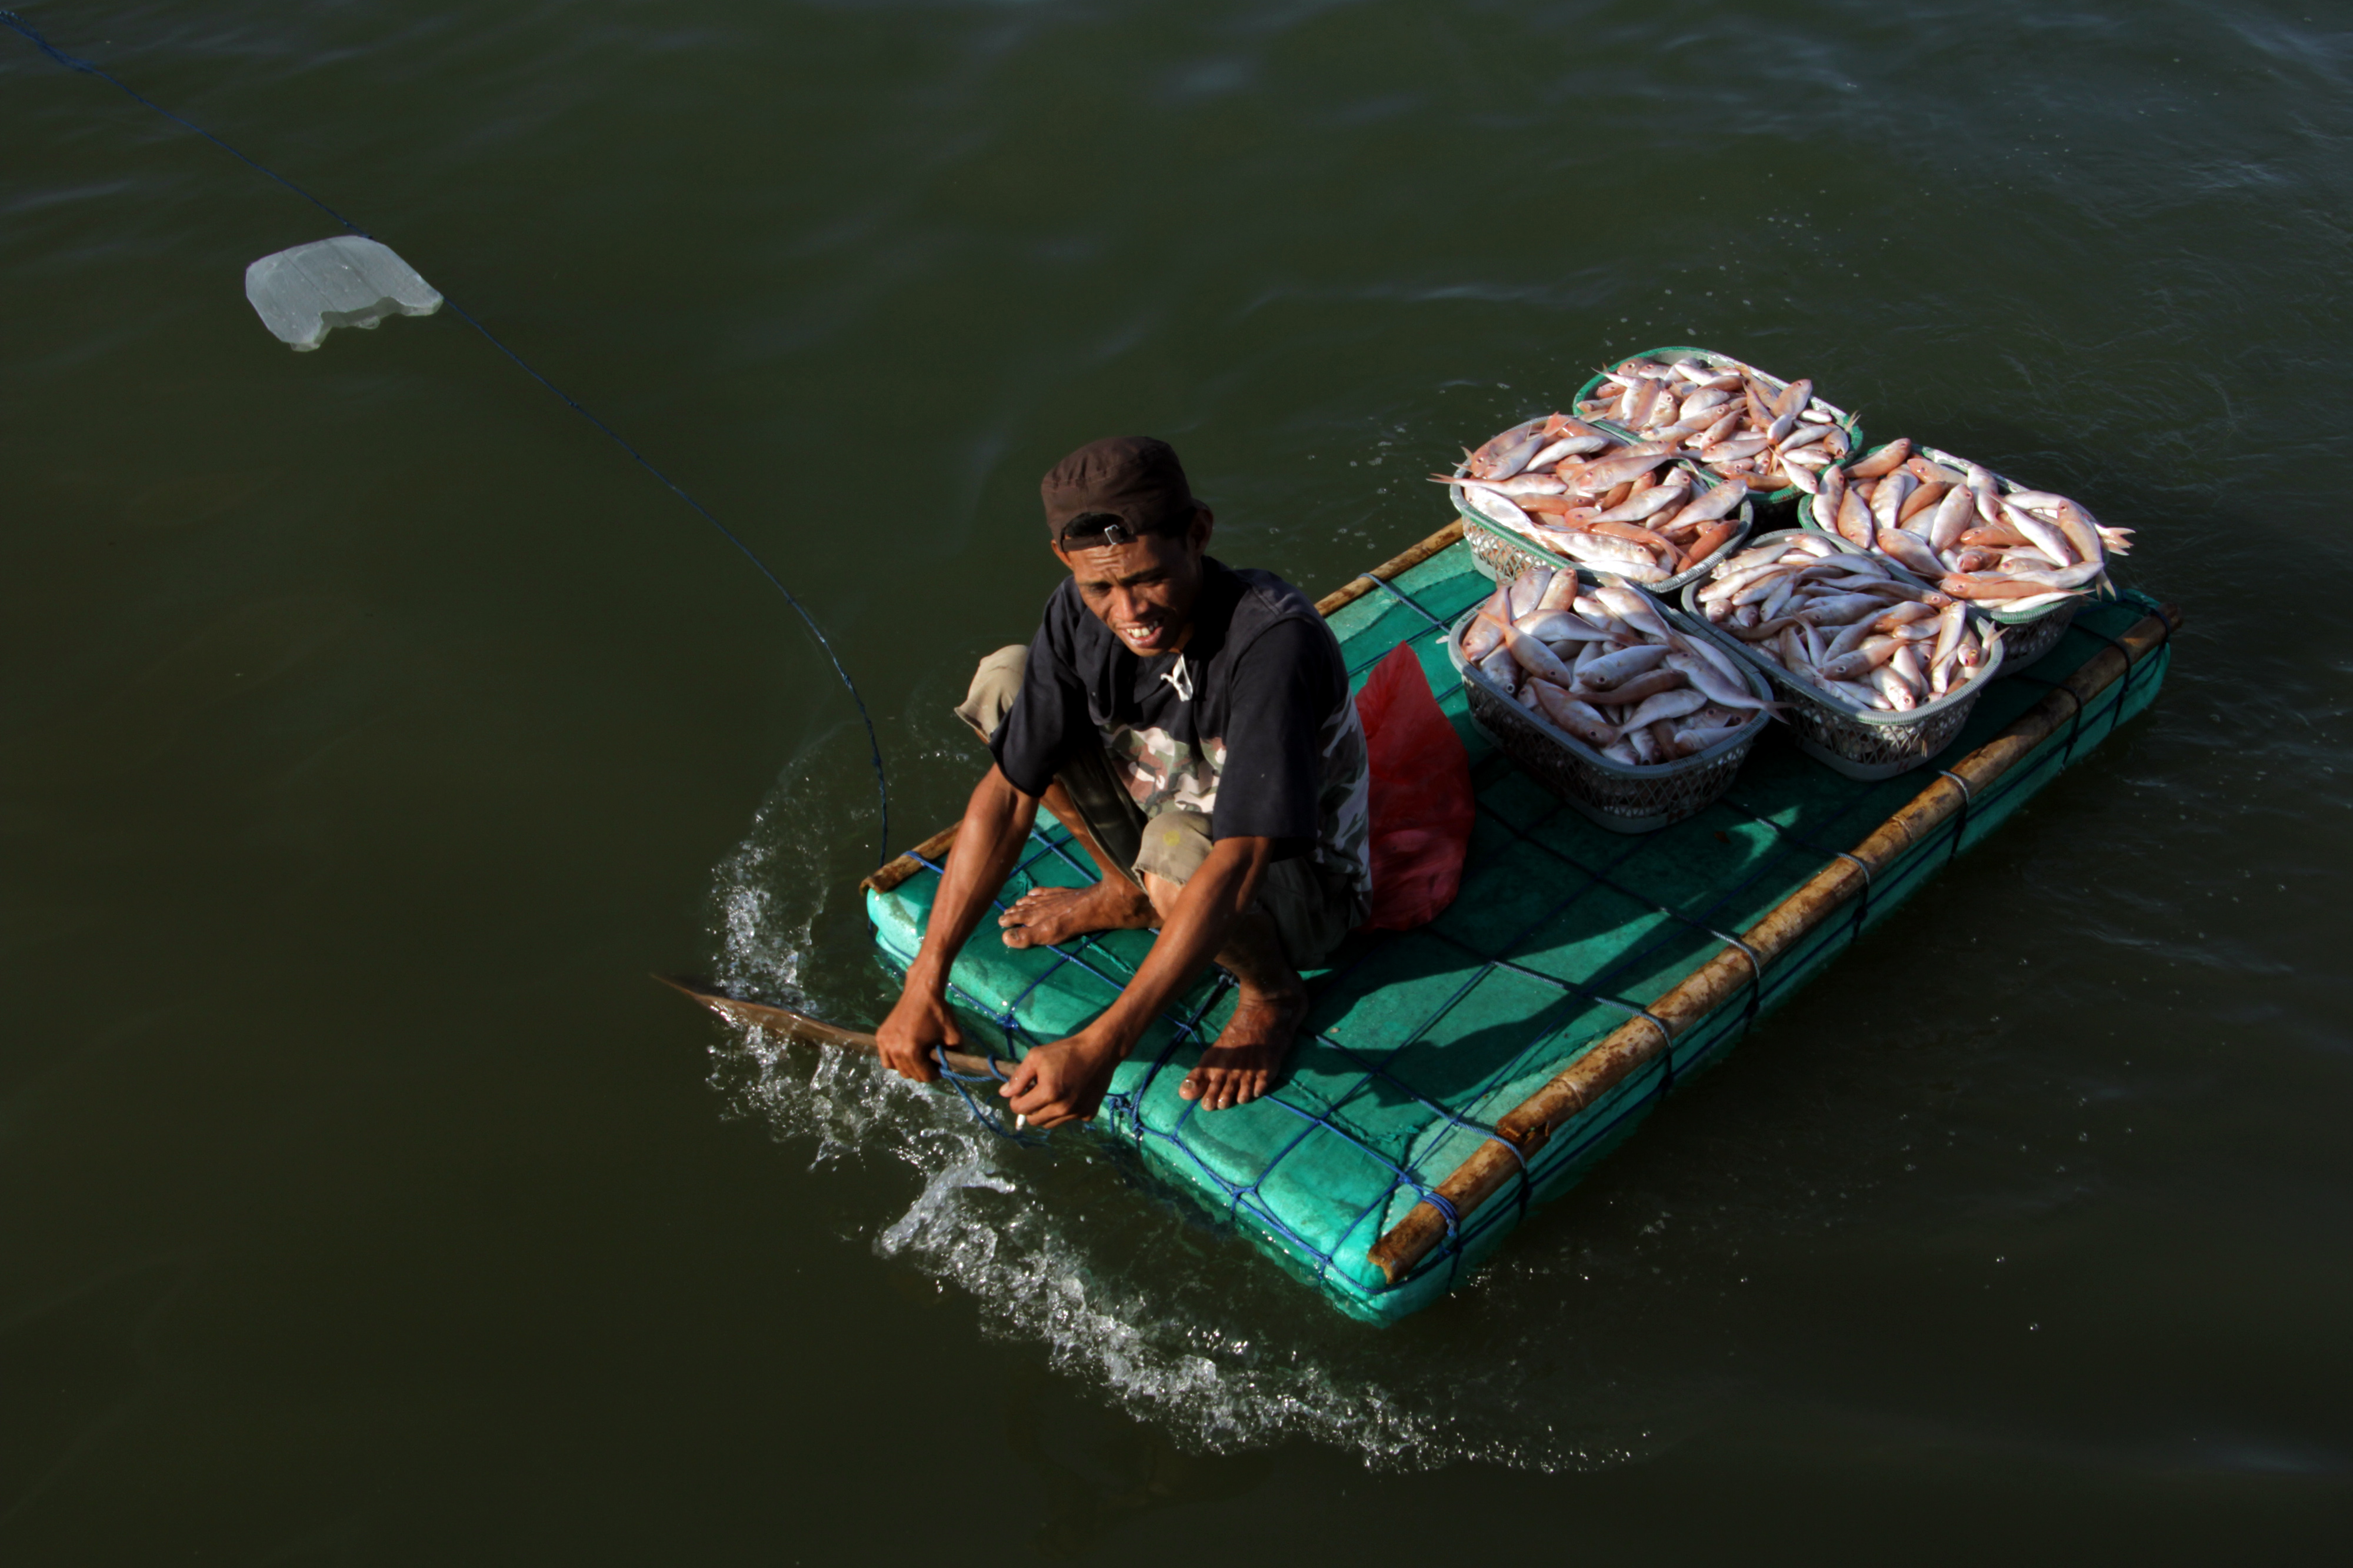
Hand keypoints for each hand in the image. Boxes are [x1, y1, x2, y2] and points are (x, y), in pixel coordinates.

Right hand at [875, 978, 959, 1083]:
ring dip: (910, 1067)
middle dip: (924, 1070)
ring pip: (898, 1069)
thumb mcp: (954, 1037)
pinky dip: (896, 1060)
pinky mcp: (880, 1037)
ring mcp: (885, 1043)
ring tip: (920, 1056)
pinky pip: (886, 1059)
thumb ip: (955, 1058)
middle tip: (932, 1060)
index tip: (941, 1065)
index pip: (925, 1076)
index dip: (937, 1073)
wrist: (922, 992)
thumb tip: (952, 1071)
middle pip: (911, 1074)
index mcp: (912, 1051)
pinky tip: (906, 1051)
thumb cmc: (939, 1013)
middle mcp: (895, 1050)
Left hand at [998, 1031, 1121, 1128]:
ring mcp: (1077, 1114)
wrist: (1099, 1051)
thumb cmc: (1065, 1051)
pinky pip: (1068, 1120)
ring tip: (1052, 1094)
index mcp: (1048, 1094)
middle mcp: (1062, 1109)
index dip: (1016, 1099)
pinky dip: (1064, 1112)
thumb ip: (1018, 1077)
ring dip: (1045, 1112)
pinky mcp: (1088, 1114)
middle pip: (1033, 1120)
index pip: (1019, 1109)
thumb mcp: (1036, 1057)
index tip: (1023, 1089)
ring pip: (1050, 1123)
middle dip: (1029, 1108)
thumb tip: (1004, 1094)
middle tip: (1036, 1092)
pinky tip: (1069, 1096)